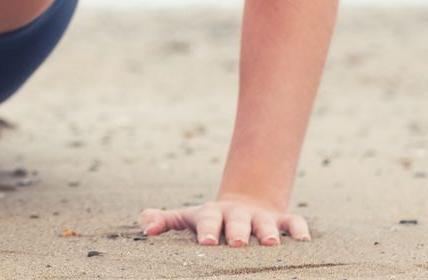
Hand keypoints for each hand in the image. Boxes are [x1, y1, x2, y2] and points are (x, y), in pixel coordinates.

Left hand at [138, 194, 311, 247]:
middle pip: (238, 221)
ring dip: (269, 233)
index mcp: (213, 214)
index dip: (208, 230)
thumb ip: (164, 220)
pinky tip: (304, 241)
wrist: (242, 204)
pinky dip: (299, 229)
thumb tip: (144, 225)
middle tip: (238, 244)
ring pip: (266, 224)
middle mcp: (237, 215)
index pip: (208, 220)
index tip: (207, 243)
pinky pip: (293, 222)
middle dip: (238, 232)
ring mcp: (261, 218)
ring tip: (273, 245)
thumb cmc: (210, 221)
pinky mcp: (282, 222)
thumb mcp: (187, 218)